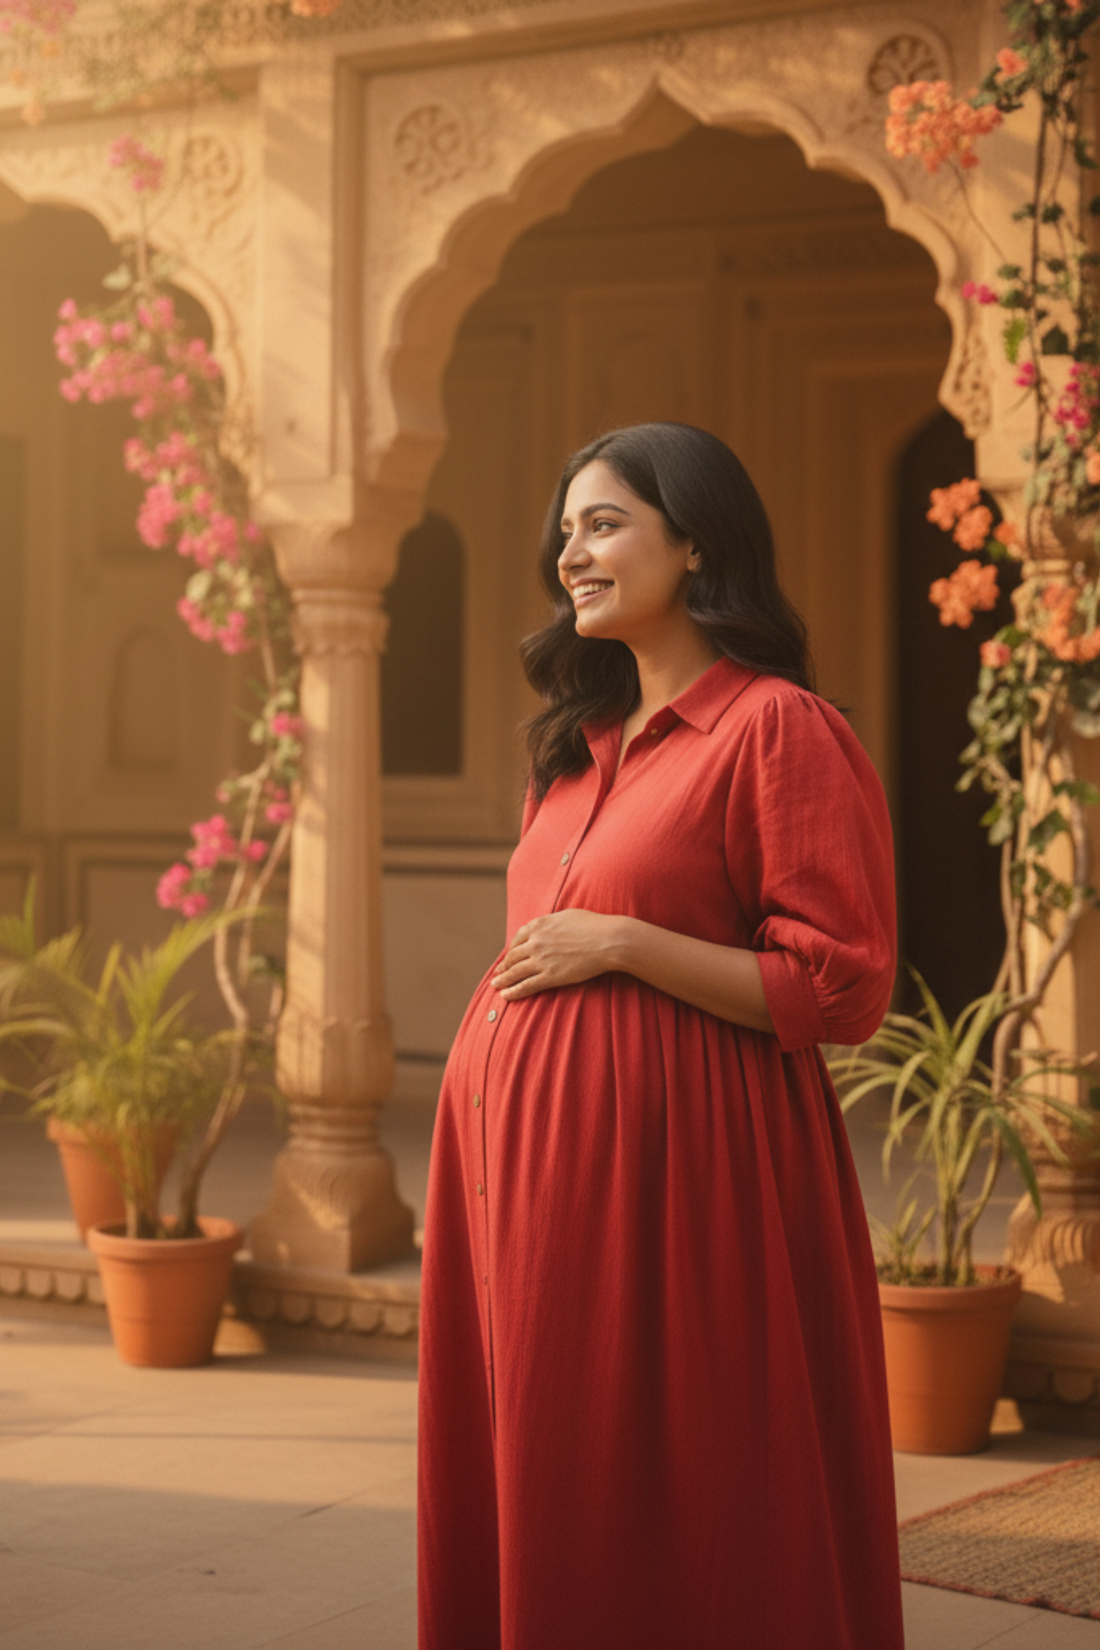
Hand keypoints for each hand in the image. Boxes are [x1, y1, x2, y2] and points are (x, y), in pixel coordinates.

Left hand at [491, 909, 624, 999]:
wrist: (608, 940)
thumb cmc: (594, 926)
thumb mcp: (567, 916)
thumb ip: (552, 922)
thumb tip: (548, 926)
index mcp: (540, 925)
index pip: (518, 938)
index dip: (511, 949)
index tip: (508, 956)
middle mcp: (536, 941)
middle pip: (513, 956)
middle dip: (504, 967)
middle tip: (497, 974)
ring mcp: (541, 960)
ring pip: (515, 972)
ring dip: (503, 980)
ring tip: (496, 986)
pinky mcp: (550, 976)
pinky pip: (526, 985)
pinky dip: (514, 992)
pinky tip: (506, 996)